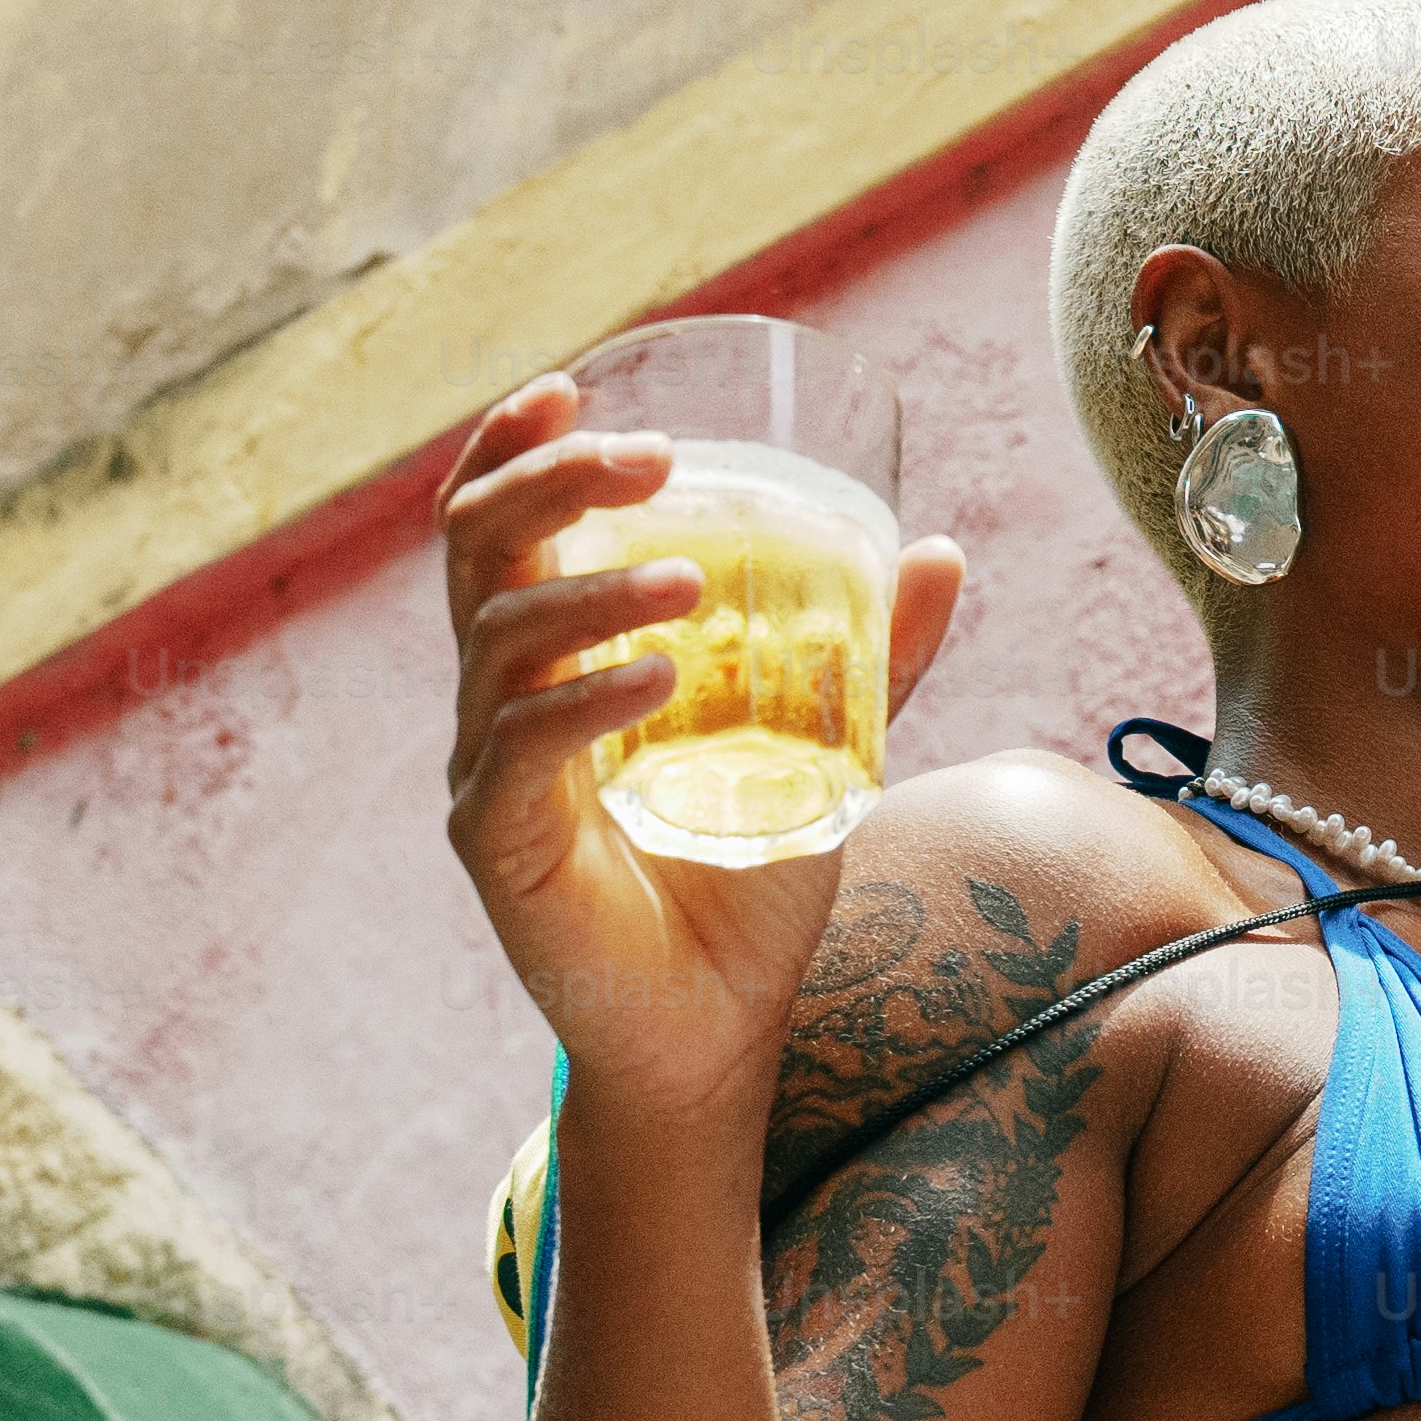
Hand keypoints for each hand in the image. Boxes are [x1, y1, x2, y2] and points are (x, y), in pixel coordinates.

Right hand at [439, 372, 966, 1126]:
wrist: (717, 1030)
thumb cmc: (746, 884)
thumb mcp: (822, 749)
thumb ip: (869, 660)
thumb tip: (939, 552)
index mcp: (550, 662)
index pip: (495, 529)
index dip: (512, 449)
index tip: (568, 390)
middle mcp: (497, 703)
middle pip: (481, 553)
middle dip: (551, 485)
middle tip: (648, 460)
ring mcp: (486, 772)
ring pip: (501, 642)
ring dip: (595, 595)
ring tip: (690, 583)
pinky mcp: (498, 845)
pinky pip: (521, 750)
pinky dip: (590, 701)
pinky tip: (662, 678)